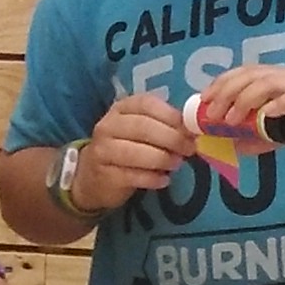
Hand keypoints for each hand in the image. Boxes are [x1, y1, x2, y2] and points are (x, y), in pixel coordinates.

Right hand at [71, 93, 189, 211]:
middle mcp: (108, 126)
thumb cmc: (125, 148)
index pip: (147, 104)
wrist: (91, 176)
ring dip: (162, 158)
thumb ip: (163, 125)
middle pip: (143, 127)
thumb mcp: (140, 130)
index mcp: (121, 108)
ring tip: (177, 164)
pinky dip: (152, 178)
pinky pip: (132, 176)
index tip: (190, 130)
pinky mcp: (104, 175)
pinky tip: (163, 180)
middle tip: (188, 150)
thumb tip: (192, 130)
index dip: (171, 116)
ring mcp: (103, 150)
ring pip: (135, 152)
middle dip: (171, 138)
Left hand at [193, 65, 284, 161]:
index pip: (247, 73)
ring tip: (229, 120)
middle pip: (251, 73)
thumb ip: (266, 138)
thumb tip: (236, 147)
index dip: (222, 83)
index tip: (203, 102)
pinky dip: (275, 107)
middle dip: (225, 91)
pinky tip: (263, 120)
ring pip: (267, 81)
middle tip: (209, 113)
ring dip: (243, 99)